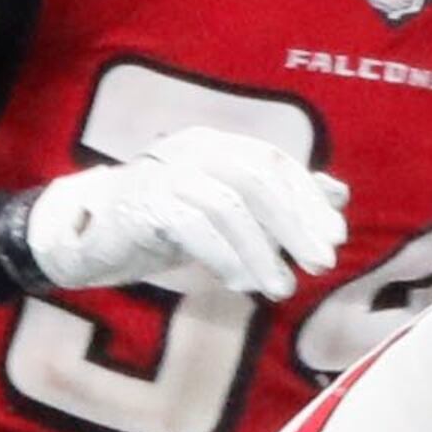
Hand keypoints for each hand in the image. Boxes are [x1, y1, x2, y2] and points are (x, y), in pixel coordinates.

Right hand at [25, 126, 348, 299]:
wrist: (91, 233)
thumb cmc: (167, 221)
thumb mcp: (230, 211)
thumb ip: (279, 199)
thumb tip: (340, 193)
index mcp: (219, 144)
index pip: (276, 163)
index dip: (310, 199)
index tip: (336, 237)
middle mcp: (194, 149)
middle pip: (257, 180)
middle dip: (295, 224)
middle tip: (321, 264)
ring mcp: (166, 173)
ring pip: (228, 206)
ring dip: (261, 250)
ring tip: (281, 287)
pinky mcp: (143, 204)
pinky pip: (193, 228)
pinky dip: (223, 258)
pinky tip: (238, 283)